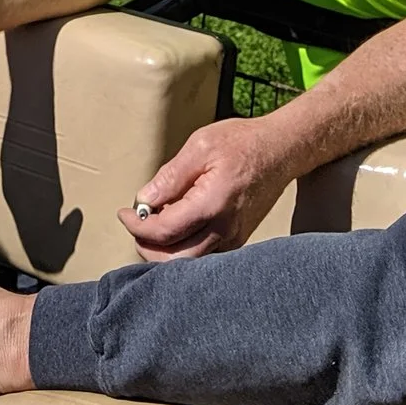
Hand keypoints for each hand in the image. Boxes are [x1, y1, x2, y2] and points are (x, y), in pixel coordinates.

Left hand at [118, 115, 296, 259]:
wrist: (280, 150)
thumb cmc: (242, 142)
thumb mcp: (199, 147)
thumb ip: (170, 177)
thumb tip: (144, 200)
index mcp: (212, 204)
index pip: (164, 231)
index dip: (137, 226)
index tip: (124, 213)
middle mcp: (225, 229)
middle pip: (174, 259)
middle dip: (147, 246)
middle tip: (135, 225)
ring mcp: (233, 238)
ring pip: (190, 262)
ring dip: (165, 250)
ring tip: (153, 223)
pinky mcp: (237, 238)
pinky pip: (204, 254)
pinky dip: (183, 247)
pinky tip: (176, 225)